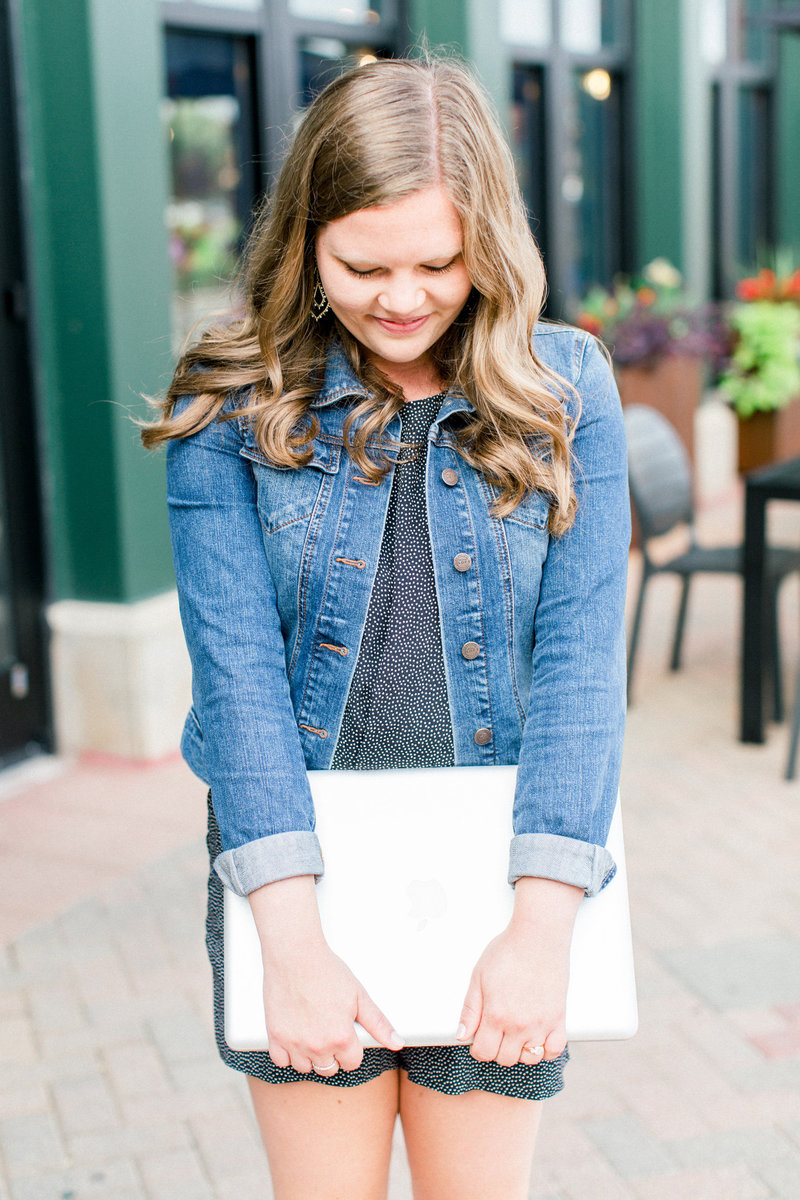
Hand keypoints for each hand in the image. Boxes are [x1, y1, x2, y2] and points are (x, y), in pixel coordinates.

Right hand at [261, 941, 403, 1073]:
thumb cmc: (327, 971)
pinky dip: (287, 1053)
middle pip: (329, 1069)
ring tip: (312, 1032)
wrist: (296, 955)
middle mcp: (318, 1045)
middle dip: (332, 1054)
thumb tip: (397, 1043)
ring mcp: (294, 1043)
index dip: (352, 1050)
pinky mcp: (275, 1036)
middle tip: (329, 1030)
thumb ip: (378, 1024)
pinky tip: (295, 1037)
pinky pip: (281, 1061)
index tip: (347, 1035)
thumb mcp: (359, 996)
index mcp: (341, 1037)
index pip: (352, 1064)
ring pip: (305, 1067)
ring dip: (310, 1056)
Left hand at [456, 877, 581, 1065]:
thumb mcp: (479, 977)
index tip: (480, 1038)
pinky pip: (554, 1050)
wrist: (538, 936)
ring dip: (520, 1051)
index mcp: (496, 1015)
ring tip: (516, 1034)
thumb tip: (462, 1035)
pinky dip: (546, 1050)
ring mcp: (541, 1024)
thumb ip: (470, 1009)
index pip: (484, 1052)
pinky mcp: (559, 1018)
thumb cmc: (508, 951)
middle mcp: (519, 1025)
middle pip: (505, 1059)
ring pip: (530, 1058)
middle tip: (497, 1032)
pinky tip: (537, 1037)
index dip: (478, 1048)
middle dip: (497, 1049)